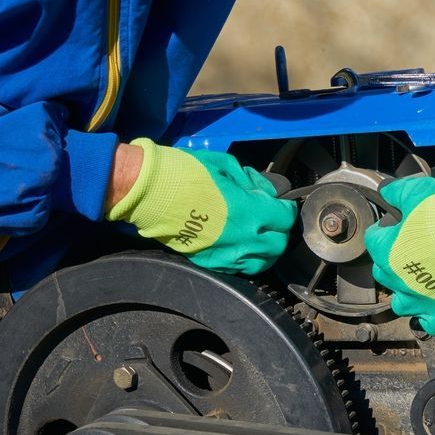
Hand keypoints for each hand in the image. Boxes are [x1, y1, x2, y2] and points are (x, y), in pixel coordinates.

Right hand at [106, 139, 296, 274]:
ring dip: (266, 249)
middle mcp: (242, 239)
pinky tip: (241, 246)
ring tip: (259, 235)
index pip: (284, 218)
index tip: (280, 203)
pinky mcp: (210, 262)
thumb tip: (268, 191)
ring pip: (262, 262)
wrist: (149, 192)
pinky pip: (240, 269)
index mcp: (248, 212)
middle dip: (279, 231)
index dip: (285, 208)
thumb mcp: (225, 165)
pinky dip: (246, 259)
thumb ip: (252, 181)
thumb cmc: (185, 173)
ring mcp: (225, 255)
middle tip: (272, 220)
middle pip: (278, 245)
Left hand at [364, 164, 434, 334]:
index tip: (398, 226)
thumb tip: (386, 192)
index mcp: (387, 252)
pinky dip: (431, 318)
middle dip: (393, 263)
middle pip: (384, 274)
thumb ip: (396, 193)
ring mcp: (420, 300)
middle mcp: (398, 280)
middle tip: (412, 251)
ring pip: (401, 304)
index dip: (386, 232)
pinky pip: (431, 325)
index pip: (374, 241)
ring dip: (407, 293)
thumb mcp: (416, 191)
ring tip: (421, 281)